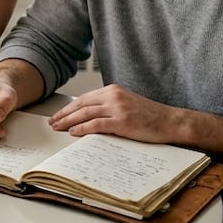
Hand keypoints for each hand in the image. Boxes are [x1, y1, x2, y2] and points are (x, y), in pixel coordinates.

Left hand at [46, 84, 176, 142]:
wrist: (170, 121)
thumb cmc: (149, 116)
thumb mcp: (126, 104)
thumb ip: (108, 106)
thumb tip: (88, 116)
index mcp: (113, 90)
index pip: (84, 98)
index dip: (69, 108)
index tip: (58, 115)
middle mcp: (113, 96)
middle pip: (81, 104)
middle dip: (64, 114)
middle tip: (52, 122)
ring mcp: (118, 108)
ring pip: (85, 114)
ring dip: (68, 122)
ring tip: (58, 128)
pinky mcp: (122, 121)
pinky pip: (96, 124)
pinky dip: (83, 128)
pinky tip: (74, 132)